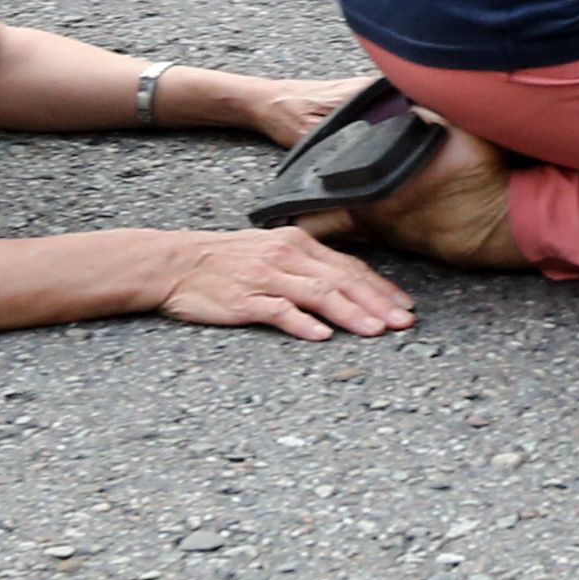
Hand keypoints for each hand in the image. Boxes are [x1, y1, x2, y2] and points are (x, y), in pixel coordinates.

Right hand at [154, 226, 415, 340]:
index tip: (404, 305)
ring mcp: (265, 278)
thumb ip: (306, 264)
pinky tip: (321, 336)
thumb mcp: (270, 250)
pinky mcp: (244, 300)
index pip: (348, 265)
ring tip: (376, 331)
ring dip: (351, 314)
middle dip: (377, 303)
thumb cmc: (224, 260)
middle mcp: (286, 257)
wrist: (173, 263)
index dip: (380, 286)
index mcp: (297, 243)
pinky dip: (302, 323)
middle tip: (404, 323)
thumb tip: (345, 283)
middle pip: (341, 280)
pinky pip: (278, 311)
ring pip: (317, 294)